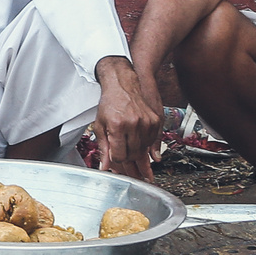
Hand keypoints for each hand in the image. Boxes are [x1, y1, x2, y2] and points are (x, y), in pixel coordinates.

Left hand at [92, 56, 165, 179]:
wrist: (122, 85)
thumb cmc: (109, 103)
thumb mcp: (100, 125)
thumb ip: (103, 147)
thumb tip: (104, 167)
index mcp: (117, 126)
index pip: (119, 155)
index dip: (117, 161)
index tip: (116, 161)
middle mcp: (133, 124)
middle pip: (133, 154)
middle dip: (129, 162)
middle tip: (130, 169)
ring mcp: (146, 122)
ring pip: (144, 150)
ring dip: (139, 157)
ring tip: (141, 167)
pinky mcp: (155, 120)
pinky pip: (152, 141)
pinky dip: (147, 147)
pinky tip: (144, 152)